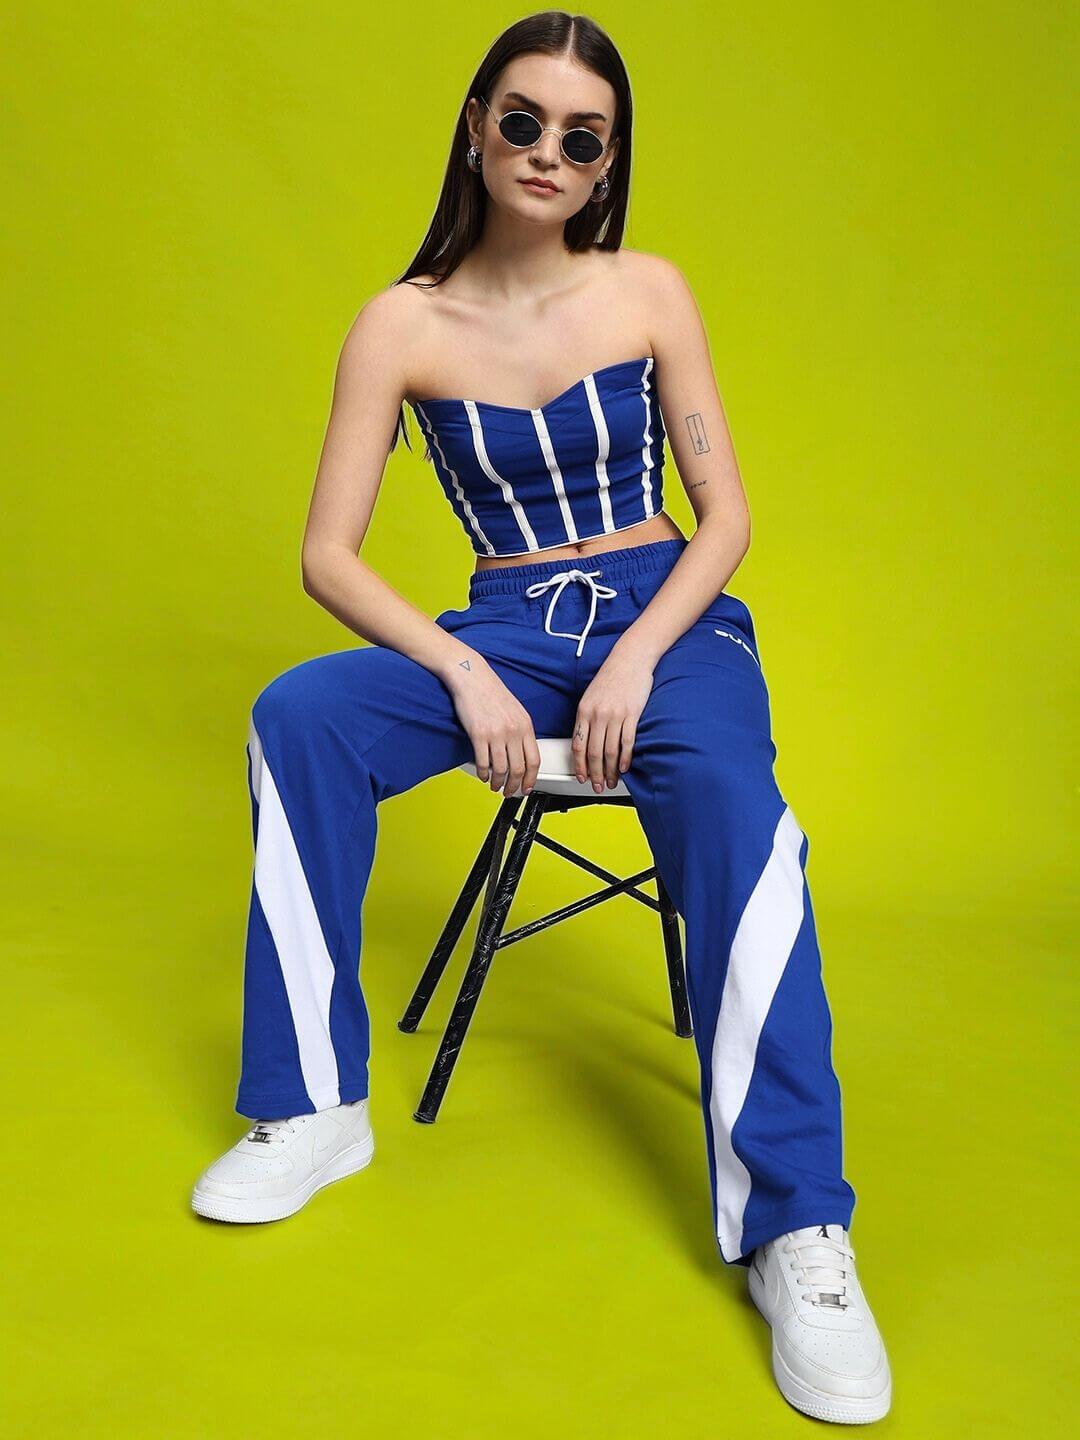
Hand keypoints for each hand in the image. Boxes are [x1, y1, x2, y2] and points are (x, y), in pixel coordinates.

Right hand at [445, 653, 541, 796]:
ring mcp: (496, 733)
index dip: (532, 779)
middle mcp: (513, 730)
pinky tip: (483, 775)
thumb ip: (520, 731)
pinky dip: (483, 774)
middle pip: (519, 769)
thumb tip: (521, 754)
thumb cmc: (490, 692)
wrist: (471, 676)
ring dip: (497, 783)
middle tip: (509, 792)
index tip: (527, 788)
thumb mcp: (514, 710)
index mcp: (525, 725)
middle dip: (514, 786)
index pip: (534, 760)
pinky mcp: (478, 734)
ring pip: (501, 769)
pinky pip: (483, 762)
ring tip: (494, 786)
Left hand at [572, 648, 654, 791]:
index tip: (582, 777)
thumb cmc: (611, 677)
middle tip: (597, 786)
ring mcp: (614, 715)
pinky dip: (625, 758)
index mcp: (583, 711)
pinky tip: (624, 767)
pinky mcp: (631, 714)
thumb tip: (585, 742)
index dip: (579, 766)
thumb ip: (587, 718)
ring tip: (611, 781)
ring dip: (610, 771)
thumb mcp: (590, 696)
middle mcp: (597, 714)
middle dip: (595, 774)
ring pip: (610, 751)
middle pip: (594, 753)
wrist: (630, 658)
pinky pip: (626, 742)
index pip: (578, 746)